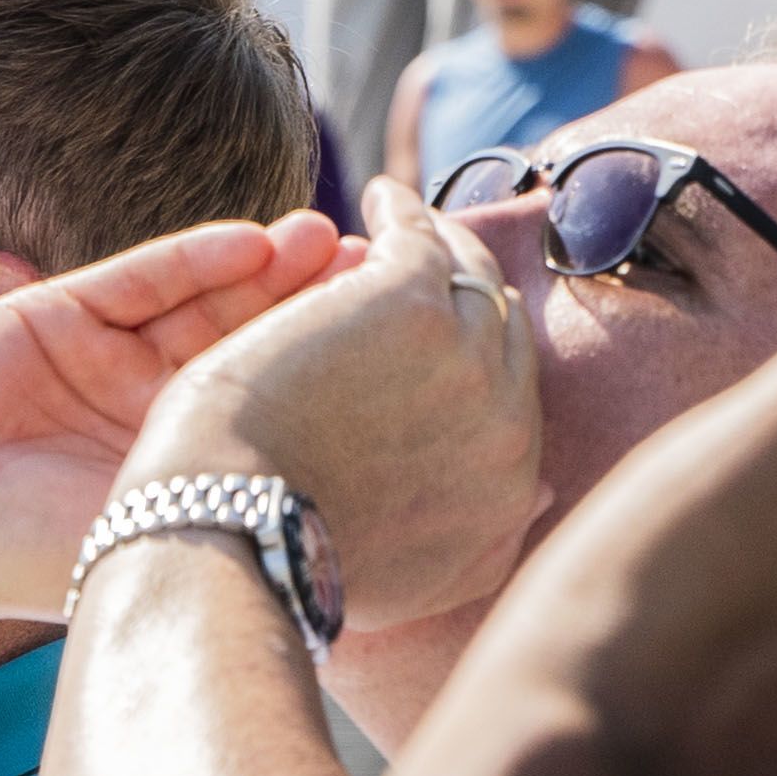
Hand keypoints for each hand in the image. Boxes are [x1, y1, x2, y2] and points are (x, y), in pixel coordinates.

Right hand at [0, 209, 350, 622]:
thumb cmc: (32, 556)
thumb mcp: (165, 525)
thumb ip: (249, 496)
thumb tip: (387, 520)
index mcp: (180, 466)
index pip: (273, 404)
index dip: (335, 371)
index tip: (407, 345)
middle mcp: (147, 409)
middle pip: (248, 342)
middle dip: (311, 307)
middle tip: (386, 275)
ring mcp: (102, 360)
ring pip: (200, 301)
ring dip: (264, 270)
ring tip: (328, 241)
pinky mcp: (54, 315)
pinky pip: (138, 277)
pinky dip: (194, 257)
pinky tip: (252, 240)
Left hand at [125, 189, 548, 635]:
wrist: (237, 543)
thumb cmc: (289, 566)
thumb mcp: (415, 578)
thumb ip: (480, 539)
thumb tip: (539, 491)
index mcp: (508, 493)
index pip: (513, 402)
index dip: (479, 362)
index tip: (445, 342)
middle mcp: (509, 424)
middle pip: (503, 334)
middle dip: (470, 298)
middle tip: (430, 265)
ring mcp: (468, 358)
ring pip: (469, 277)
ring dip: (439, 244)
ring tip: (406, 220)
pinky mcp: (414, 303)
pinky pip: (420, 237)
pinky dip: (402, 212)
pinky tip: (380, 197)